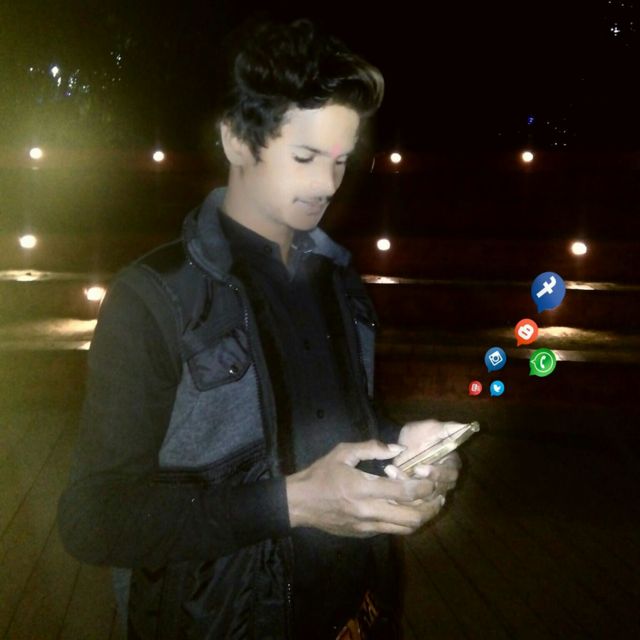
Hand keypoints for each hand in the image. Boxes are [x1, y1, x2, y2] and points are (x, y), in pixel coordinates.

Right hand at [285, 440, 445, 537]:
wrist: (299, 504)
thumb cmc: (321, 474)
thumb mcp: (342, 452)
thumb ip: (372, 448)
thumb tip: (398, 449)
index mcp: (363, 488)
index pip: (404, 491)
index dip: (424, 486)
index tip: (432, 478)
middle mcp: (368, 511)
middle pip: (412, 517)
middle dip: (430, 506)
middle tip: (437, 495)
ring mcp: (367, 526)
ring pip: (405, 528)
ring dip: (421, 517)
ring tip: (429, 504)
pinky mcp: (364, 534)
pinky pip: (392, 530)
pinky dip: (404, 520)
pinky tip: (406, 508)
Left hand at [386, 419, 464, 497]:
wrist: (398, 445)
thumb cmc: (417, 436)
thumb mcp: (430, 428)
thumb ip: (447, 428)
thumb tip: (465, 425)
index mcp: (452, 464)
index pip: (451, 474)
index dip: (436, 473)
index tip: (419, 468)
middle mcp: (446, 480)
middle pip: (439, 489)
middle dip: (419, 482)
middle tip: (400, 472)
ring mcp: (433, 491)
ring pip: (425, 498)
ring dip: (407, 487)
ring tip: (391, 472)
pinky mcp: (419, 498)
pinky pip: (414, 503)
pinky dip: (402, 495)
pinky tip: (390, 482)